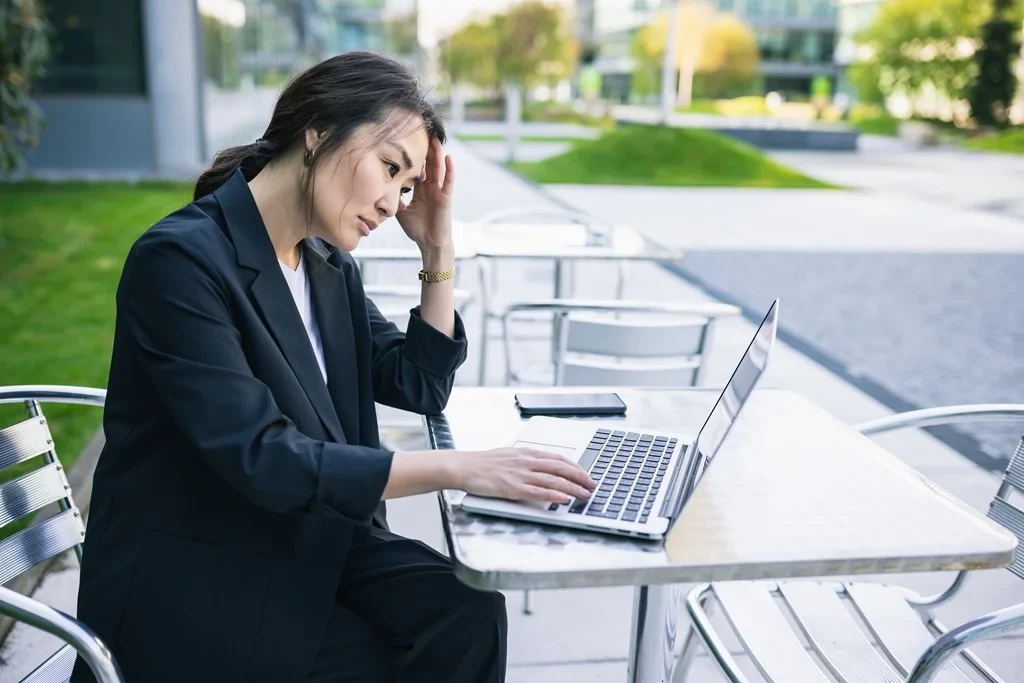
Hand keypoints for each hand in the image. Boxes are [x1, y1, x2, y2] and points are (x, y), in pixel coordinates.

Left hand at [396, 136, 453, 250]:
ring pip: (439, 169)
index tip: (408, 140)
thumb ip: (394, 199)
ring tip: (436, 138)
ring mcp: (440, 191)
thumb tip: (380, 189)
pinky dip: (450, 170)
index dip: (414, 155)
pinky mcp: (446, 198)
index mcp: (421, 189)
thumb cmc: (417, 229)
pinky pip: (449, 181)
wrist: (429, 244)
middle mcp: (431, 187)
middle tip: (422, 131)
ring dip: (438, 154)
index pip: (417, 168)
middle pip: (428, 164)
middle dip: (426, 149)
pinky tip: (448, 157)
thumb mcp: (400, 211)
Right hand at [452, 447, 596, 503]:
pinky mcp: (513, 488)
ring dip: (573, 488)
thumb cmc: (483, 464)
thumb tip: (541, 469)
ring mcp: (520, 474)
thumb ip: (526, 462)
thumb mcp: (509, 457)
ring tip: (585, 495)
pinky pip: (538, 492)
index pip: (558, 458)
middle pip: (561, 468)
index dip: (575, 466)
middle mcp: (526, 461)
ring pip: (553, 480)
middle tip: (593, 485)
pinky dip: (553, 495)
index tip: (586, 474)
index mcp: (526, 453)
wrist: (464, 466)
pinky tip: (564, 499)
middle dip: (580, 477)